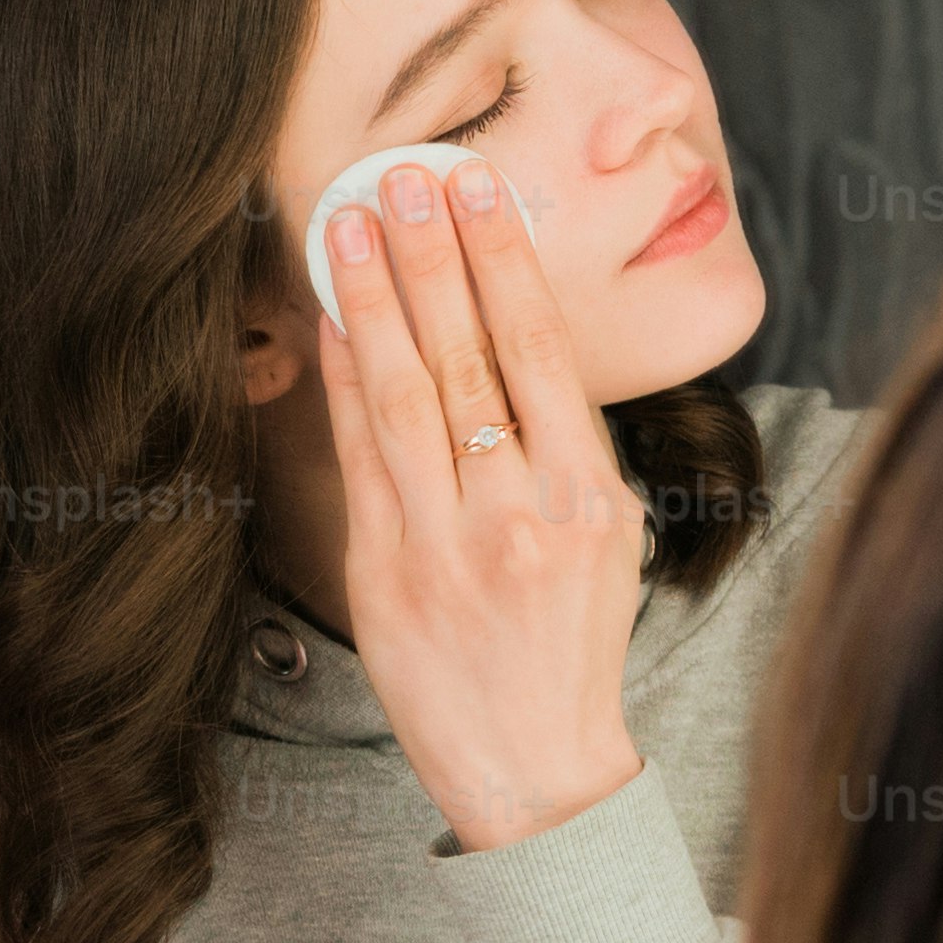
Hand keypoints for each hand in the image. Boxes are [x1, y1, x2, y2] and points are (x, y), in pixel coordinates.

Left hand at [313, 152, 650, 852]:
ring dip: (374, 300)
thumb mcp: (609, 535)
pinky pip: (360, 456)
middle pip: (467, 357)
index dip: (501, 261)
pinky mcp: (384, 574)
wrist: (536, 768)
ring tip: (353, 225)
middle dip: (431, 257)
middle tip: (403, 175)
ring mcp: (446, 546)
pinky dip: (344, 380)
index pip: (540, 351)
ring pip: (402, 397)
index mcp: (589, 498)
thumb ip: (565, 442)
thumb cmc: (573, 639)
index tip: (474, 190)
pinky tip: (334, 319)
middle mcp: (520, 515)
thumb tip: (510, 327)